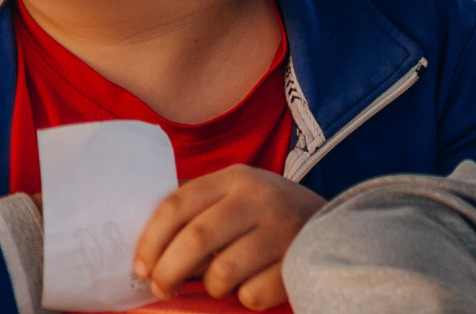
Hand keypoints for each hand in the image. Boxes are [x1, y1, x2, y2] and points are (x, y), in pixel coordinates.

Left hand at [133, 166, 322, 307]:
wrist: (336, 223)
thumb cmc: (266, 216)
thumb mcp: (235, 197)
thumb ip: (196, 209)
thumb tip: (140, 240)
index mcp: (237, 178)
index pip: (176, 205)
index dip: (149, 242)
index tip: (140, 268)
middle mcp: (261, 197)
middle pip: (195, 239)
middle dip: (167, 273)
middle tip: (162, 288)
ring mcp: (284, 229)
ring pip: (222, 273)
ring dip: (213, 287)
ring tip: (222, 281)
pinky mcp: (299, 261)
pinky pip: (252, 294)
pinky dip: (247, 296)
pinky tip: (257, 282)